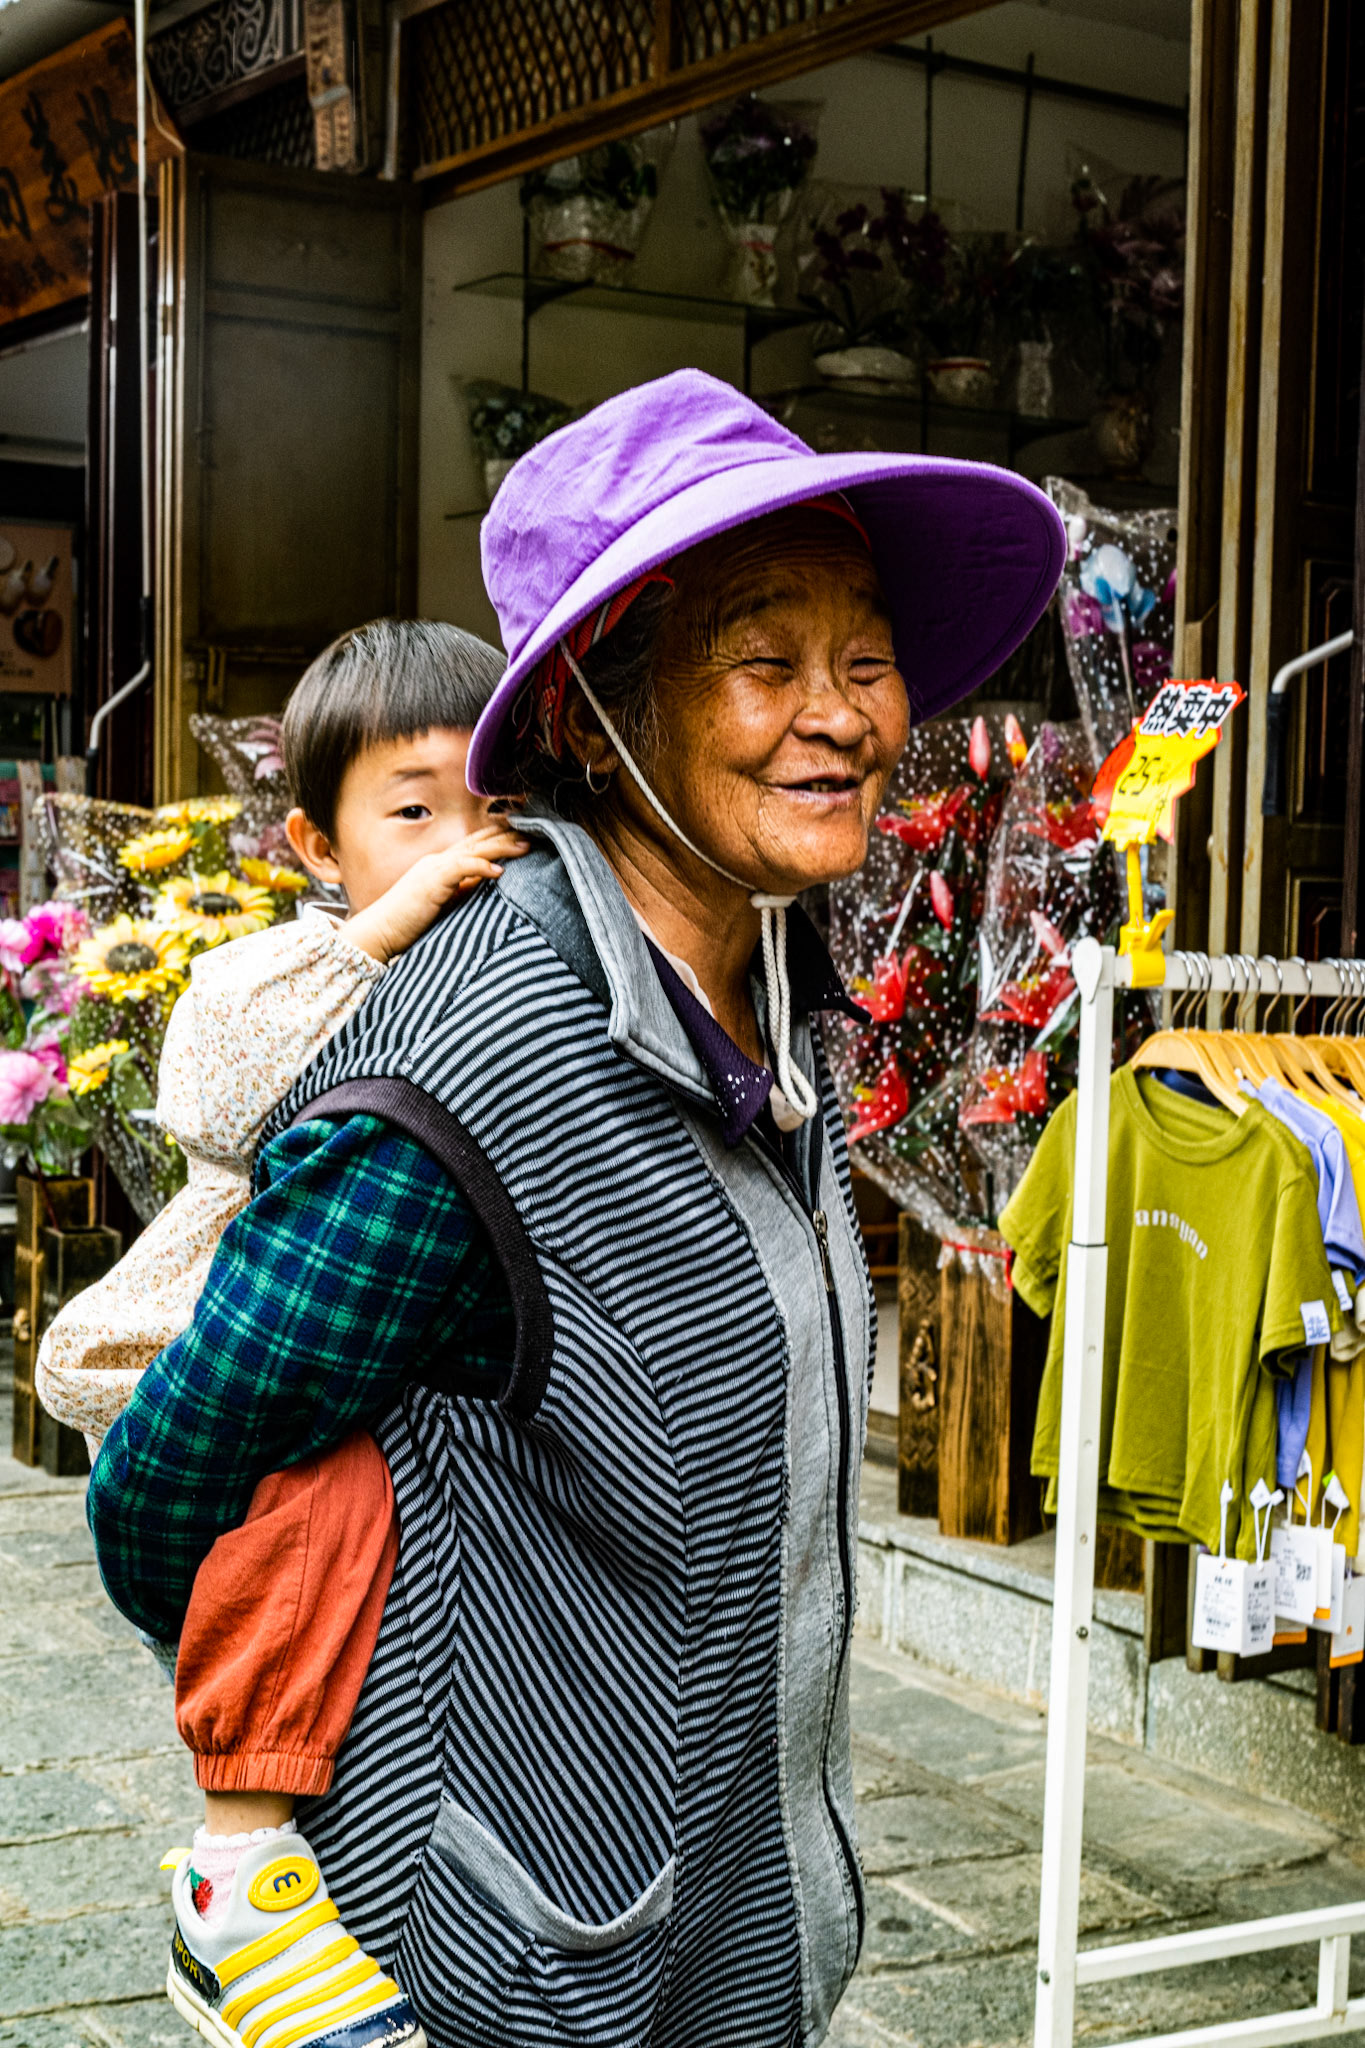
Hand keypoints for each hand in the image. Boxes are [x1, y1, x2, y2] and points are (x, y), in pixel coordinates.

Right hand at [344, 824, 530, 962]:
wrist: (380, 932)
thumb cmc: (409, 923)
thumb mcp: (444, 904)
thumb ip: (464, 891)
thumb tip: (489, 885)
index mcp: (442, 866)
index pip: (475, 844)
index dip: (499, 835)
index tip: (524, 832)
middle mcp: (439, 861)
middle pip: (479, 840)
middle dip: (508, 833)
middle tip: (535, 827)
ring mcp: (434, 868)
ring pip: (474, 849)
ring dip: (502, 846)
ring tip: (526, 845)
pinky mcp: (431, 881)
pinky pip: (461, 867)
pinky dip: (481, 866)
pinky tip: (500, 872)